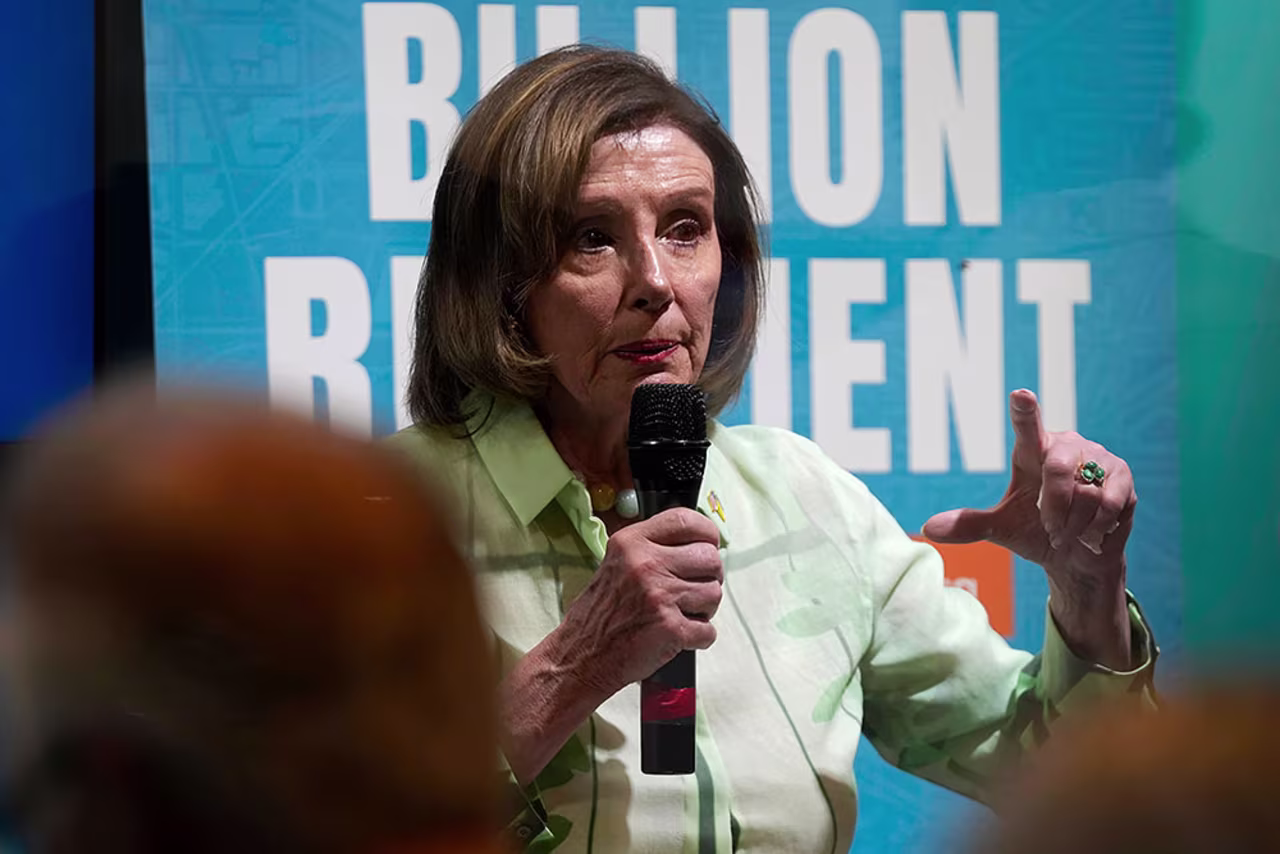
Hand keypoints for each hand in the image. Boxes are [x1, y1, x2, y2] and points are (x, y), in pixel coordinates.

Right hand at [556, 507, 722, 698]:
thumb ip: (653, 548)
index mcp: (632, 542)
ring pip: (714, 593)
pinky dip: (699, 637)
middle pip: (709, 558)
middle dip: (709, 577)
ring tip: (681, 614)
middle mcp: (645, 564)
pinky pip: (708, 630)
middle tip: (693, 590)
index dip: (707, 533)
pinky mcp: (670, 628)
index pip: (686, 521)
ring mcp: (659, 595)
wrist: (581, 654)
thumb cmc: (601, 613)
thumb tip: (698, 544)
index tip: (709, 544)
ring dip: (704, 609)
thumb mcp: (617, 562)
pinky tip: (678, 635)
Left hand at [922, 390, 1136, 666]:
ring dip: (1073, 523)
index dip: (1025, 410)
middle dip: (1051, 509)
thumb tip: (928, 528)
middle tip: (1050, 527)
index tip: (1020, 394)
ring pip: (1084, 493)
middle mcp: (1066, 446)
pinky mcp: (1123, 477)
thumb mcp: (1000, 529)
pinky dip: (1095, 526)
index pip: (1027, 426)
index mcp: (1033, 451)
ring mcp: (1099, 458)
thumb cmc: (1035, 532)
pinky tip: (1093, 530)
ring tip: (1071, 529)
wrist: (1075, 556)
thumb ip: (969, 525)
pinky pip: (1107, 504)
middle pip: (1056, 470)